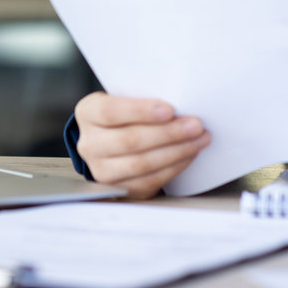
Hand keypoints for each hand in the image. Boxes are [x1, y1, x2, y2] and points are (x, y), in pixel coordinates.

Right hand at [74, 92, 210, 199]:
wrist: (111, 141)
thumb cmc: (125, 114)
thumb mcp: (125, 98)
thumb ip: (143, 98)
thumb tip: (181, 101)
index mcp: (88, 113)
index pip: (110, 112)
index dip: (141, 111)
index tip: (170, 109)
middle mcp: (89, 144)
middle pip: (130, 140)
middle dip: (169, 133)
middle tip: (196, 125)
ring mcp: (101, 170)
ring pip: (142, 164)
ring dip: (177, 151)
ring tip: (199, 140)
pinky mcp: (119, 188)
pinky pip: (149, 181)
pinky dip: (174, 167)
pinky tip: (189, 155)